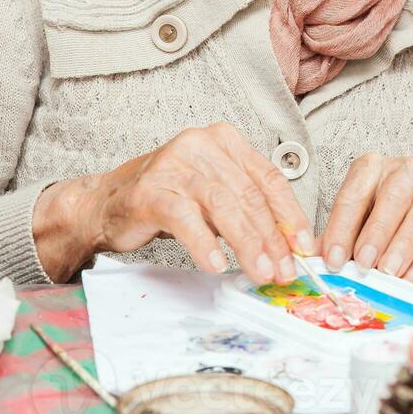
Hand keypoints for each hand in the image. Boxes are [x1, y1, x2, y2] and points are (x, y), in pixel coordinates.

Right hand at [33, 122, 311, 284]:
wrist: (106, 203)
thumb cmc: (168, 198)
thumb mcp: (214, 195)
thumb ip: (247, 210)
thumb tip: (289, 247)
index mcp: (224, 141)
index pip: (269, 179)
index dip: (291, 215)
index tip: (306, 247)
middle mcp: (202, 145)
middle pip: (250, 195)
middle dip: (273, 238)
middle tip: (286, 270)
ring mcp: (175, 165)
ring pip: (224, 207)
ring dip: (248, 245)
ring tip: (262, 273)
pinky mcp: (152, 191)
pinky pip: (187, 220)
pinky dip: (205, 245)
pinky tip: (218, 265)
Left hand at [320, 154, 412, 283]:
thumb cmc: (377, 217)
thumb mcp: (352, 222)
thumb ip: (334, 239)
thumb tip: (309, 259)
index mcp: (372, 168)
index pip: (354, 194)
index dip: (341, 228)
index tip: (332, 259)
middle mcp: (405, 172)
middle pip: (392, 197)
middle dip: (376, 232)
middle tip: (364, 263)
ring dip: (402, 246)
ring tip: (387, 272)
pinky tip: (411, 278)